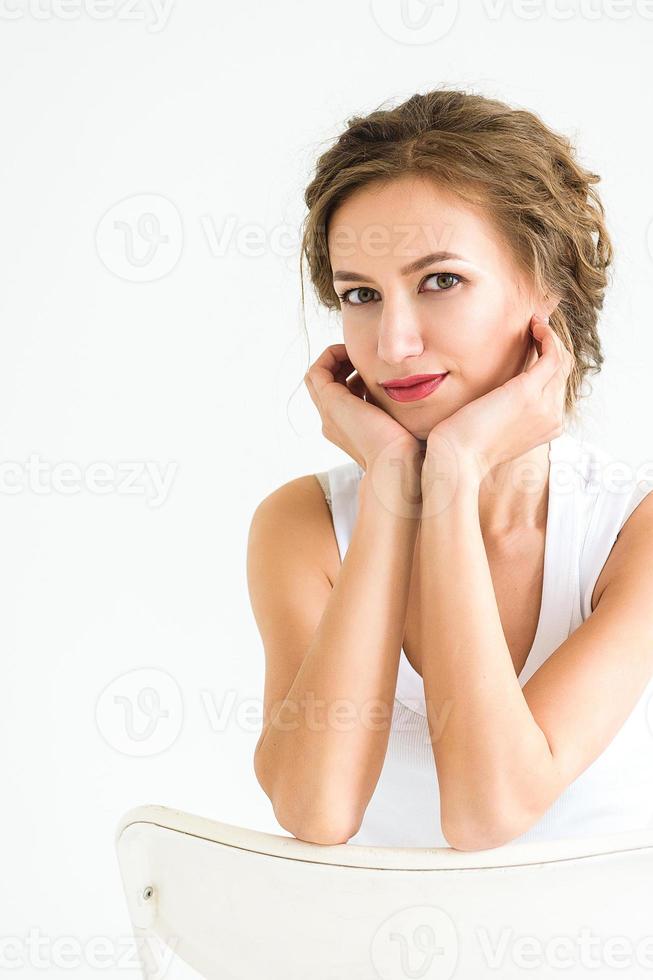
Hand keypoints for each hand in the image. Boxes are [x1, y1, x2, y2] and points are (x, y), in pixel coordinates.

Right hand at [304, 344, 422, 473]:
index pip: (339, 395)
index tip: (373, 368)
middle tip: (362, 355)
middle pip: (325, 386)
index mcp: (346, 429)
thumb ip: (396, 410)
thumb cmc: (406, 450)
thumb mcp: (399, 425)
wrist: (396, 464)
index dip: (351, 376)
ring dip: (335, 359)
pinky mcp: (331, 404)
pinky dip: (331, 356)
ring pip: (318, 378)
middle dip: (341, 365)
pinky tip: (354, 352)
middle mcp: (332, 422)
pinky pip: (318, 371)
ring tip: (358, 352)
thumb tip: (411, 395)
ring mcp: (328, 414)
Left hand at [425, 314, 572, 482]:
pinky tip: (534, 326)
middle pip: (563, 372)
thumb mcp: (495, 428)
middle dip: (553, 346)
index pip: (557, 387)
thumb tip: (501, 394)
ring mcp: (545, 406)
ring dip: (551, 337)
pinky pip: (553, 355)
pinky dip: (547, 337)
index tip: (536, 344)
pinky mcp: (529, 392)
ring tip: (534, 323)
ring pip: (561, 361)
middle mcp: (553, 418)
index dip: (549, 363)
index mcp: (547, 427)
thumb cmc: (465, 445)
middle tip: (536, 326)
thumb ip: (508, 412)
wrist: (457, 460)